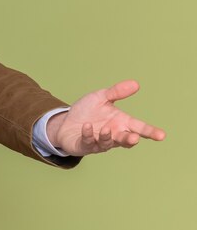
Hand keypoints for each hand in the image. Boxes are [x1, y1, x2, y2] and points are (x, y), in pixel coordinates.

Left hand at [46, 80, 165, 155]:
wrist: (66, 122)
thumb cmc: (87, 111)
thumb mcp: (101, 98)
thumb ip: (116, 92)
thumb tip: (136, 83)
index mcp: (120, 122)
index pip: (139, 127)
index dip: (150, 132)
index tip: (162, 135)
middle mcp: (113, 134)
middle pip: (126, 139)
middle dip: (130, 139)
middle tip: (134, 137)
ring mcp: (99, 142)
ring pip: (108, 143)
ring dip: (107, 137)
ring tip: (105, 129)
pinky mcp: (85, 146)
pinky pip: (88, 142)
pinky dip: (88, 134)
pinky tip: (86, 126)